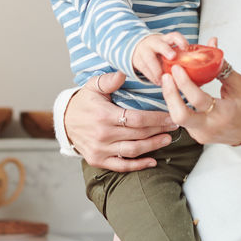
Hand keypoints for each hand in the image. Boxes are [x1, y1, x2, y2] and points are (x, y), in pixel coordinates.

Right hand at [64, 71, 178, 171]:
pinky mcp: (98, 160)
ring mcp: (101, 149)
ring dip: (153, 146)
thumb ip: (108, 80)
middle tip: (175, 125)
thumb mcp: (92, 86)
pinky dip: (138, 166)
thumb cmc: (83, 102)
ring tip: (167, 140)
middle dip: (159, 130)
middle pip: (138, 134)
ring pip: (133, 150)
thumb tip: (123, 74)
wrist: (64, 122)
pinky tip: (153, 161)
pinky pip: (121, 166)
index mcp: (104, 115)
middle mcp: (103, 134)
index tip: (170, 116)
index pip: (136, 119)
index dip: (156, 118)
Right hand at [131, 32, 187, 83]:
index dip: (180, 41)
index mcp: (166, 40)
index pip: (174, 36)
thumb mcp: (168, 48)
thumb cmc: (158, 51)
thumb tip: (195, 71)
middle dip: (166, 50)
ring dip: (158, 70)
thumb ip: (179, 56)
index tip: (186, 47)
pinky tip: (158, 82)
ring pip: (150, 59)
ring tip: (164, 80)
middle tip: (172, 57)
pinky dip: (152, 77)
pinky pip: (144, 69)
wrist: (137, 47)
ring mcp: (145, 50)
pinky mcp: (137, 60)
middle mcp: (155, 43)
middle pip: (160, 45)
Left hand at [161, 38, 240, 145]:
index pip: (198, 99)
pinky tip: (177, 92)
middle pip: (180, 115)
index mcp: (225, 114)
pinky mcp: (198, 136)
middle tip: (166, 76)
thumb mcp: (239, 84)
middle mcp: (211, 127)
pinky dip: (178, 104)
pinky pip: (183, 120)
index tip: (177, 67)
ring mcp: (202, 134)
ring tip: (168, 81)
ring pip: (178, 118)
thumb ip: (221, 66)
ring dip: (171, 98)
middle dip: (170, 94)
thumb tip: (210, 45)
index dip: (184, 82)